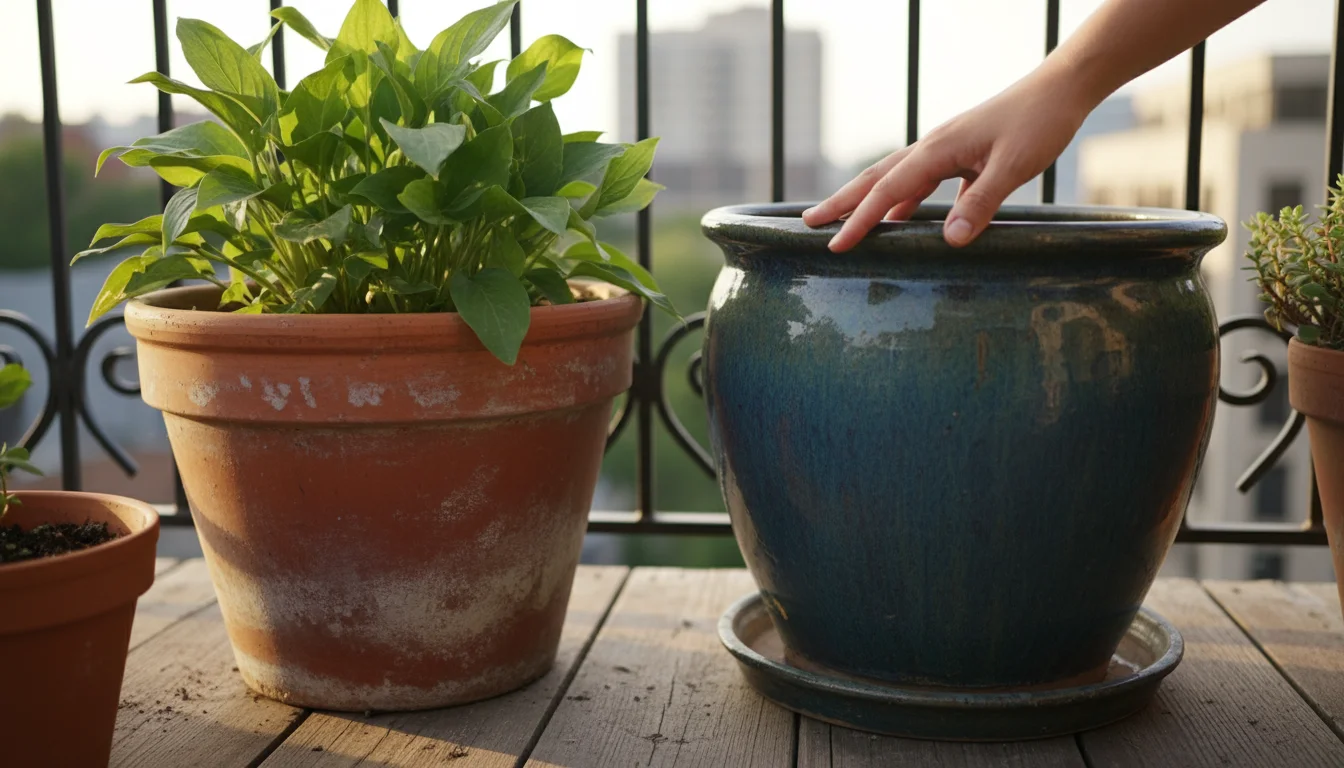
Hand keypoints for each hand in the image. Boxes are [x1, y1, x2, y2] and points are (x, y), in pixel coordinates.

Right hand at [802, 69, 1090, 250]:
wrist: (1061, 88)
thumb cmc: (1039, 122)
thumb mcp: (1013, 166)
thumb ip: (980, 203)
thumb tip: (949, 241)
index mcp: (938, 149)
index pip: (888, 190)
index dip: (860, 220)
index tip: (835, 244)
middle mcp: (932, 146)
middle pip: (875, 178)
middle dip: (841, 203)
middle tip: (808, 224)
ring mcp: (944, 149)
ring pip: (893, 178)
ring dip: (865, 200)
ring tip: (841, 222)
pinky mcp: (958, 153)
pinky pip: (918, 181)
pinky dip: (900, 201)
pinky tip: (900, 220)